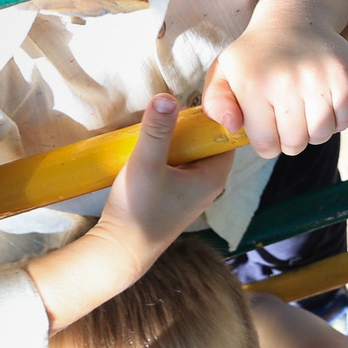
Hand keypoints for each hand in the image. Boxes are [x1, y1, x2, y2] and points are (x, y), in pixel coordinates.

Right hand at [29, 95, 233, 331]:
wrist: (121, 250)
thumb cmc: (139, 209)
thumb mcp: (146, 163)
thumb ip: (157, 129)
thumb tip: (167, 96)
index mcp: (214, 177)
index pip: (225, 136)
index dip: (212, 117)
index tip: (191, 101)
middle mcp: (209, 186)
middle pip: (206, 143)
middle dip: (189, 126)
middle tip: (168, 110)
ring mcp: (192, 194)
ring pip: (190, 155)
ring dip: (175, 139)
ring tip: (155, 125)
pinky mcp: (175, 198)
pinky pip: (177, 166)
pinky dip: (166, 154)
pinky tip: (147, 147)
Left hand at [204, 0, 347, 157]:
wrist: (294, 19)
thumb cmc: (256, 55)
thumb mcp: (224, 72)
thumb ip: (215, 103)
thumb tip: (232, 126)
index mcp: (252, 85)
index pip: (266, 145)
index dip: (268, 143)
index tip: (268, 127)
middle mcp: (284, 81)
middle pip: (295, 144)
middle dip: (291, 139)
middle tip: (288, 120)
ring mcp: (316, 78)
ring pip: (321, 135)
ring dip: (315, 131)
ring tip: (306, 113)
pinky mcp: (343, 76)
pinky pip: (344, 120)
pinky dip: (338, 120)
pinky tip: (325, 105)